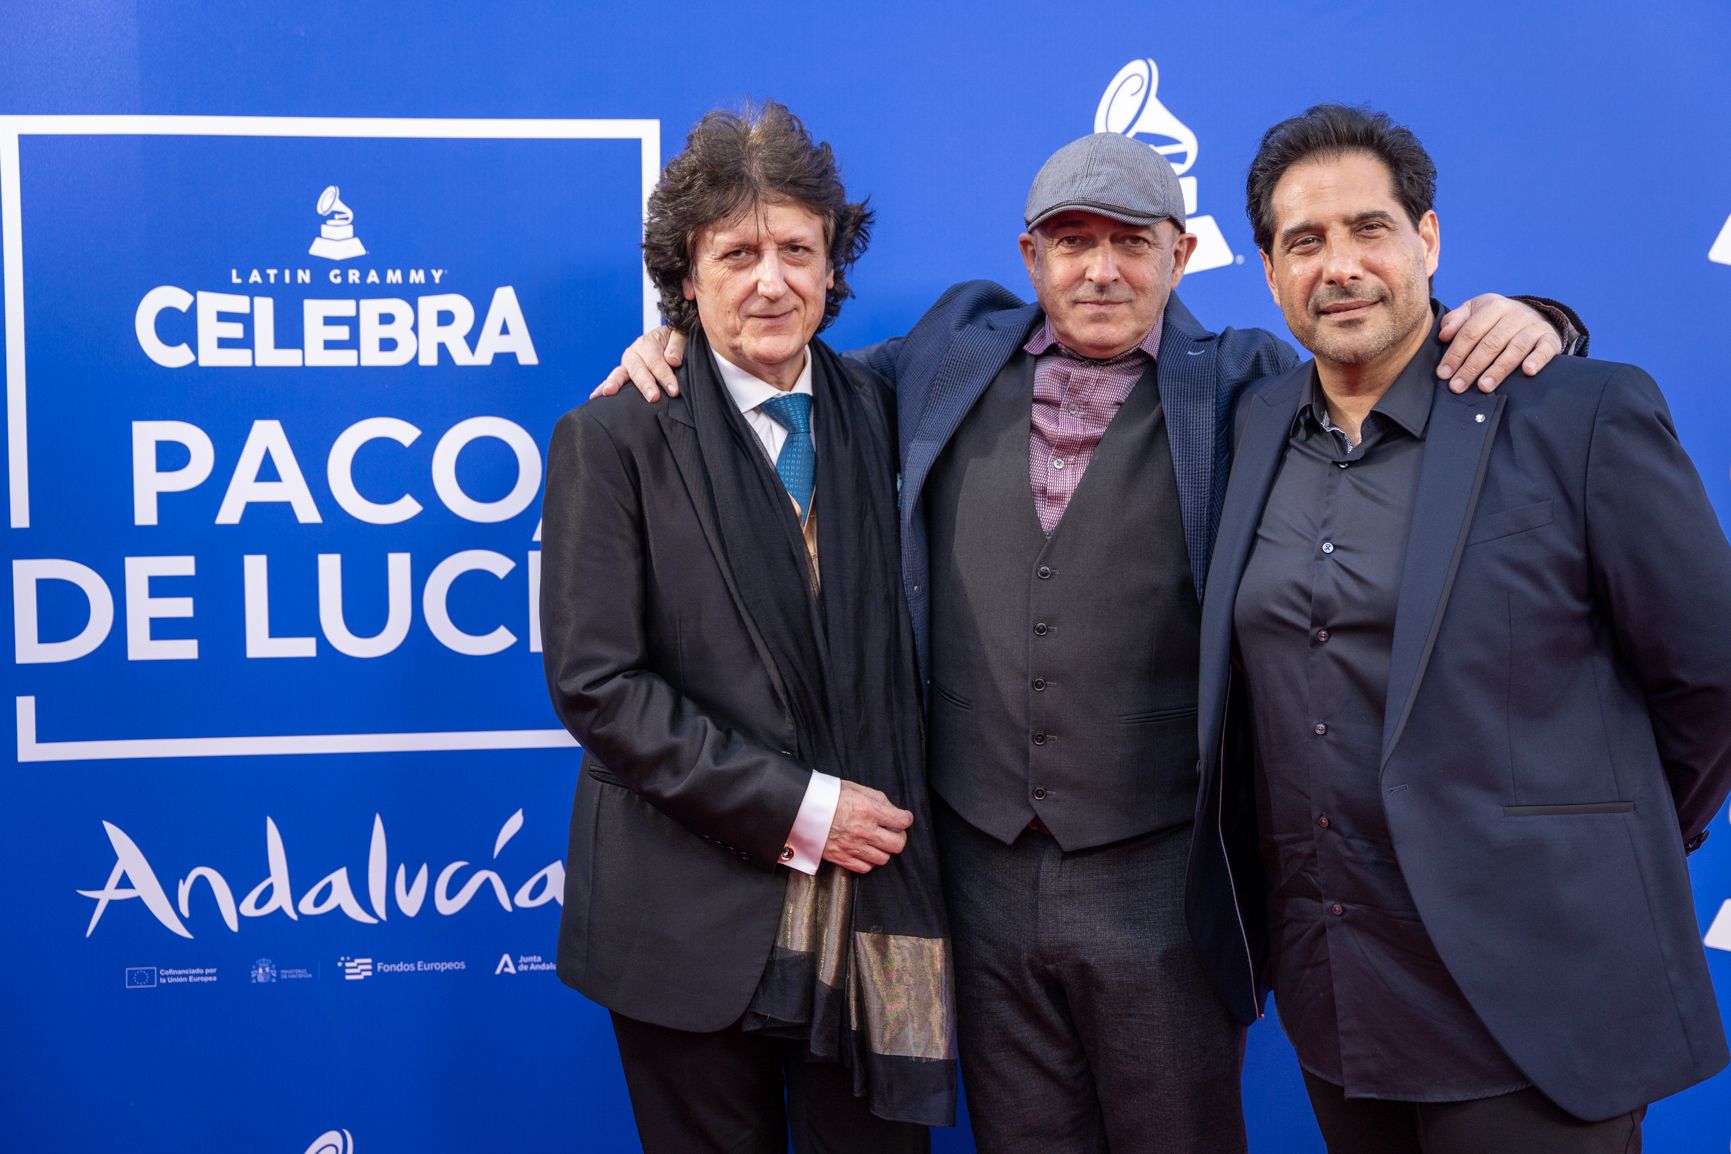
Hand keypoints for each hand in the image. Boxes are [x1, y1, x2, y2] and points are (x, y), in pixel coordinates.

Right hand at [589, 327, 687, 400]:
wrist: (668, 340)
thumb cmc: (674, 342)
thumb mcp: (680, 336)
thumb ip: (677, 345)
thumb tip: (672, 360)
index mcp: (648, 342)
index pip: (657, 361)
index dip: (665, 376)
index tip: (674, 391)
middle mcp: (634, 352)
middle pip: (638, 369)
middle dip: (645, 384)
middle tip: (653, 397)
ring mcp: (627, 364)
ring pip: (620, 373)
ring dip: (615, 383)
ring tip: (608, 392)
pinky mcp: (624, 374)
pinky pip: (613, 380)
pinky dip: (603, 387)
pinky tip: (595, 396)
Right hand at [822, 780, 912, 873]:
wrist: (801, 808)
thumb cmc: (828, 795)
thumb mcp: (855, 788)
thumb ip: (877, 799)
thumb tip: (892, 810)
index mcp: (868, 810)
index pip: (901, 821)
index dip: (906, 819)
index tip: (903, 818)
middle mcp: (864, 831)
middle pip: (897, 844)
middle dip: (899, 837)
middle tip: (893, 832)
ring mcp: (853, 847)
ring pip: (883, 858)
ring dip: (883, 850)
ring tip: (877, 842)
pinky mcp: (842, 858)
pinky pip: (865, 868)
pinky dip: (868, 861)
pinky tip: (864, 851)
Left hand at [1436, 294, 1562, 393]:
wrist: (1533, 315)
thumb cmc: (1495, 319)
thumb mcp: (1474, 312)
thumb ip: (1456, 320)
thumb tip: (1443, 335)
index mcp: (1493, 306)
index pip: (1470, 332)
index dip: (1455, 354)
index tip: (1443, 374)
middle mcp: (1515, 314)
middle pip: (1490, 343)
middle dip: (1471, 367)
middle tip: (1457, 386)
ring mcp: (1534, 326)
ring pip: (1515, 349)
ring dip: (1498, 369)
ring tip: (1483, 387)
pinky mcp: (1550, 338)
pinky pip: (1545, 349)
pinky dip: (1537, 360)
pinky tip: (1528, 371)